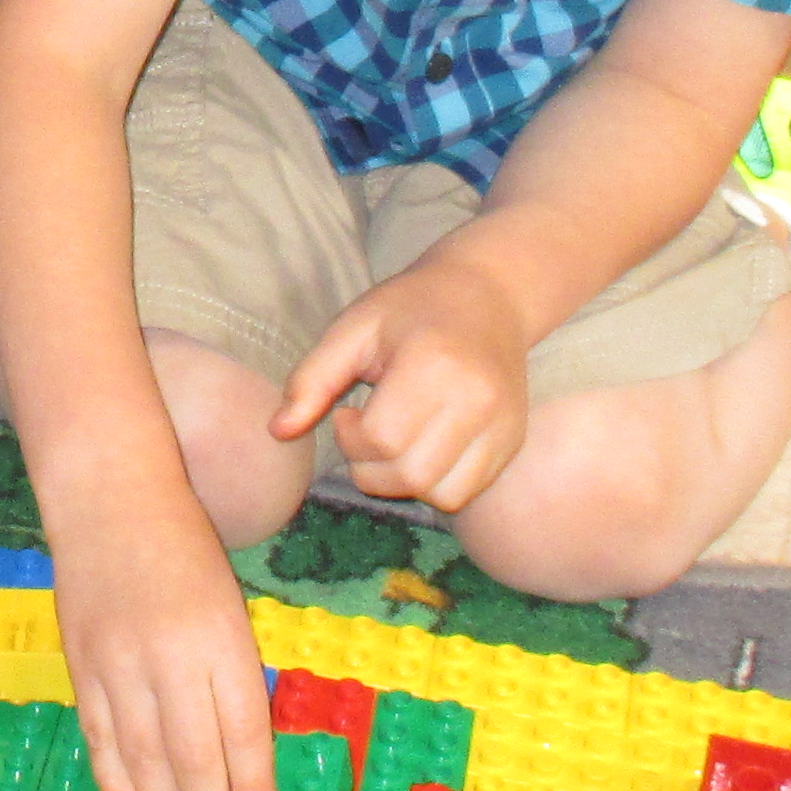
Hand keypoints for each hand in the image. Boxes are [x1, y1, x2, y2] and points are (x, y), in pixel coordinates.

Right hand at [54, 495, 274, 790]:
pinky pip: (100, 739)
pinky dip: (117, 784)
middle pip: (195, 756)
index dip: (254, 787)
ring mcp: (118, 664)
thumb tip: (241, 758)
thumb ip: (231, 676)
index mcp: (220, 639)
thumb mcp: (227, 607)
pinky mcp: (80, 667)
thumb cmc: (183, 553)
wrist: (109, 503)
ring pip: (146, 758)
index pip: (243, 731)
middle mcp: (170, 656)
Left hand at [271, 269, 531, 519]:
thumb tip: (277, 432)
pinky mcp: (513, 441)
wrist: (488, 295)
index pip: (382, 439)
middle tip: (365, 432)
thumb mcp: (353, 329)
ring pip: (441, 495)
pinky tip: (422, 448)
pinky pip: (466, 492)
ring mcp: (503, 424)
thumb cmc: (410, 308)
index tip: (346, 413)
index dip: (350, 438)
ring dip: (402, 482)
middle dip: (370, 468)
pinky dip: (434, 485)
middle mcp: (478, 399)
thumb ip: (311, 379)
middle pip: (411, 474)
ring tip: (394, 443)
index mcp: (434, 364)